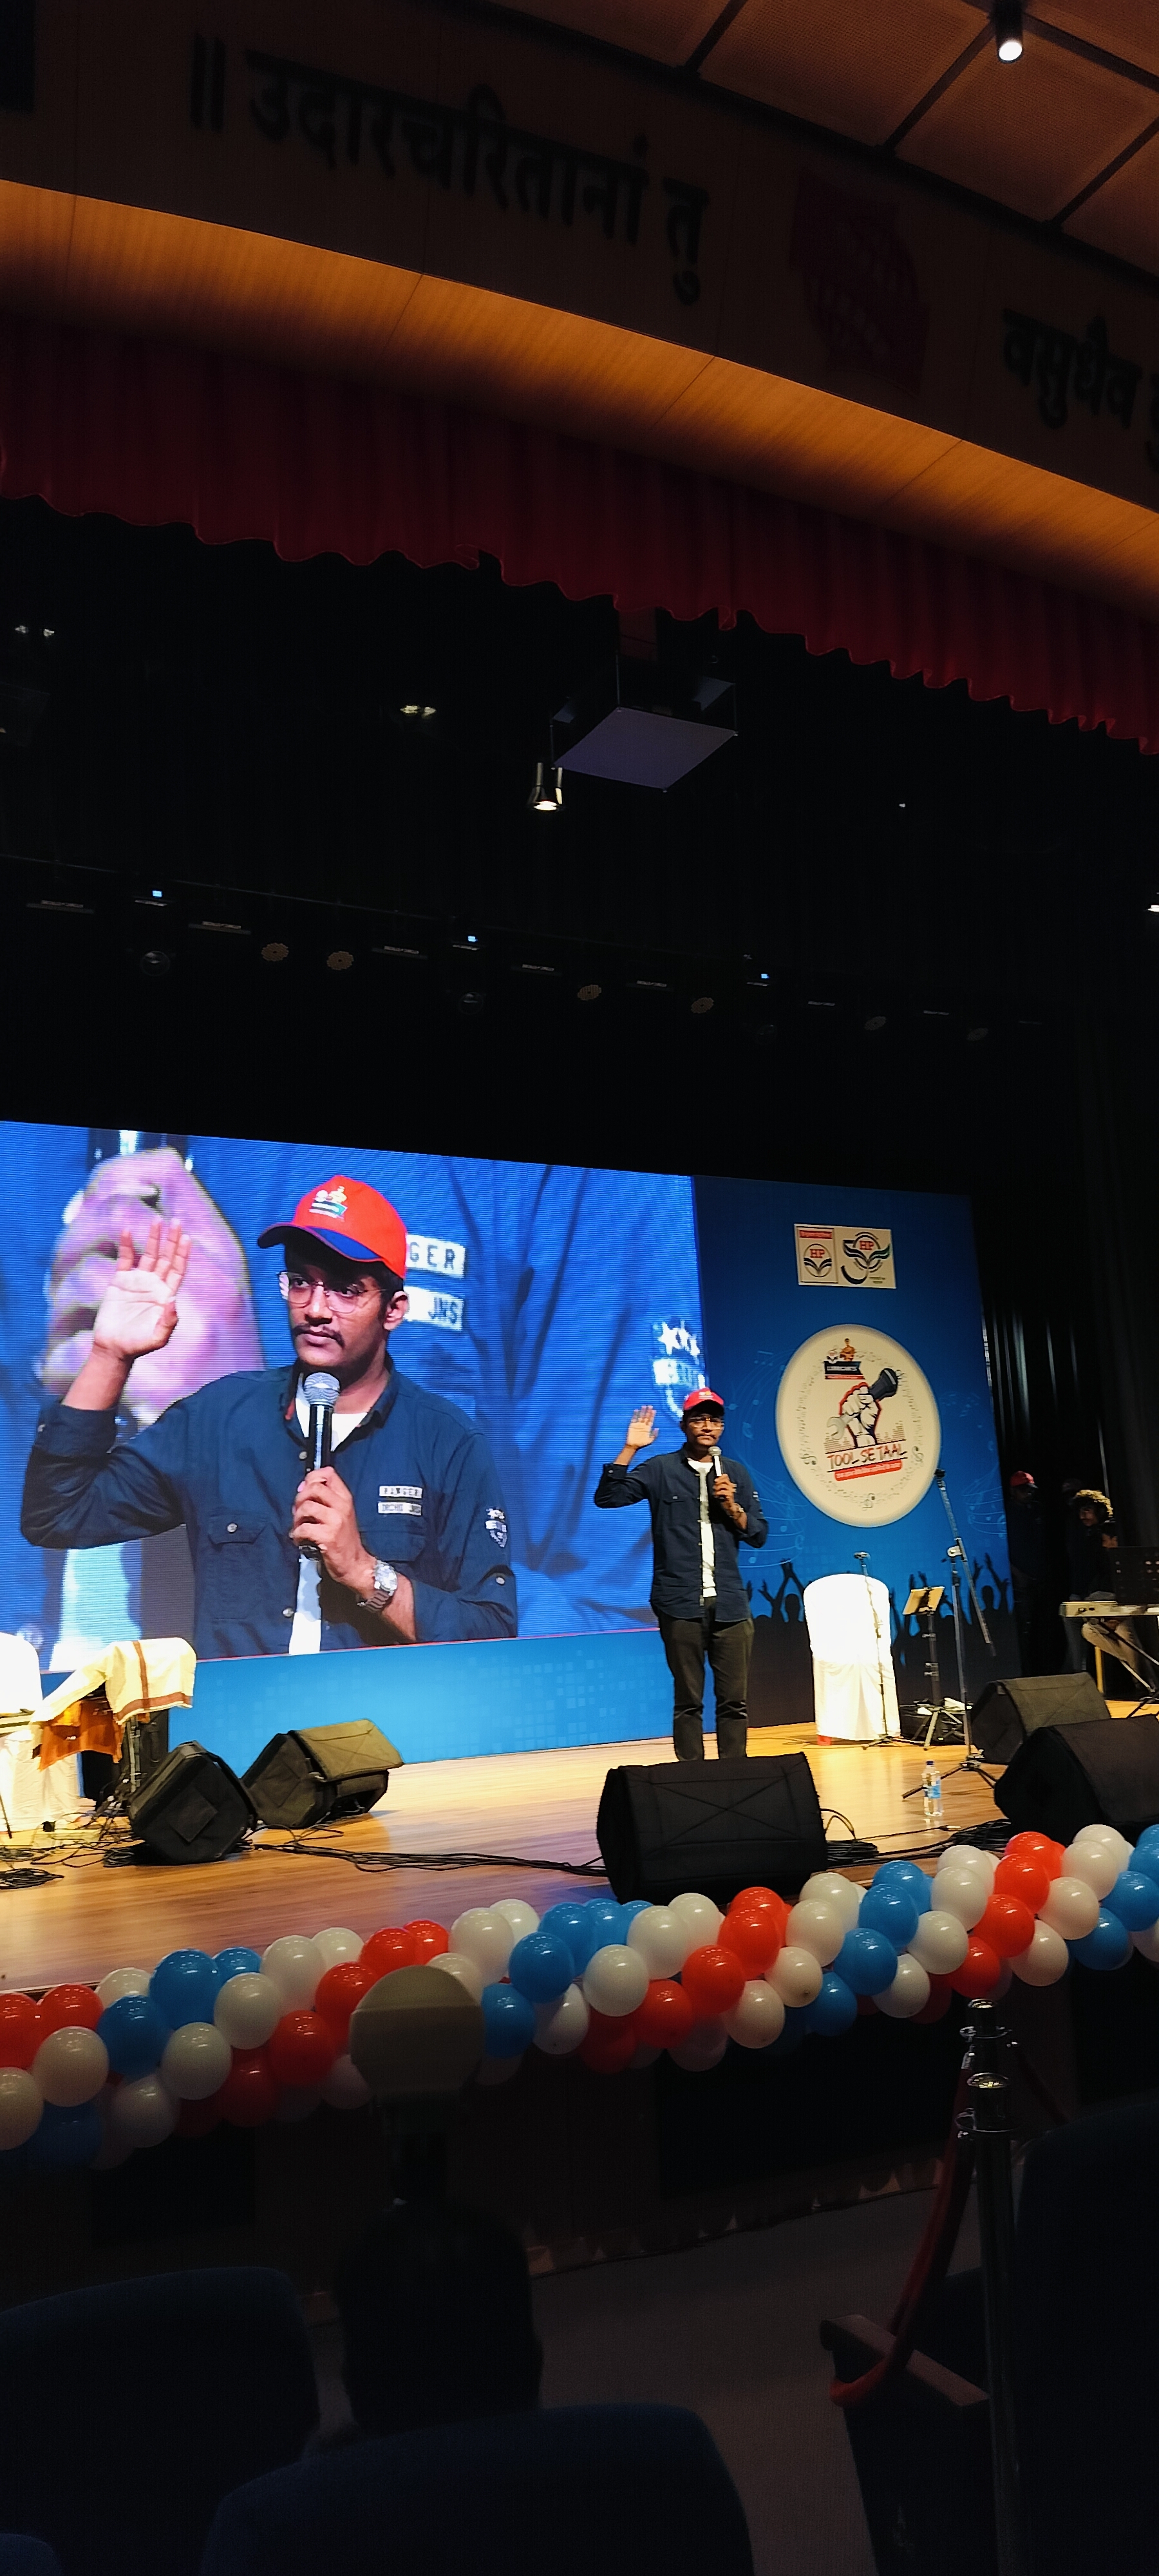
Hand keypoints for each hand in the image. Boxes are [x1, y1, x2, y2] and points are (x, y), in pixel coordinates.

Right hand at [93, 1218, 189, 1361]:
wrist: (113, 1348)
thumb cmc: (138, 1345)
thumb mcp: (158, 1337)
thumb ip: (169, 1321)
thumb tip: (174, 1300)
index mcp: (166, 1295)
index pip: (177, 1269)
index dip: (183, 1254)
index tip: (187, 1237)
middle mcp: (154, 1284)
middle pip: (166, 1257)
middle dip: (171, 1240)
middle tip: (176, 1221)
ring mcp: (137, 1281)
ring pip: (147, 1254)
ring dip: (153, 1238)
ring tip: (157, 1220)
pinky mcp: (120, 1281)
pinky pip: (124, 1259)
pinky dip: (126, 1245)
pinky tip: (127, 1230)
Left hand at [289, 1469, 416, 1638]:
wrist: (356, 1564)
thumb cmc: (346, 1541)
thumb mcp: (341, 1514)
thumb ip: (325, 1500)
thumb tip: (302, 1488)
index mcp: (345, 1499)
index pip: (328, 1474)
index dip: (312, 1478)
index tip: (305, 1489)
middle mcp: (342, 1506)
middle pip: (314, 1487)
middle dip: (300, 1498)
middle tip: (299, 1511)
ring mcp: (335, 1521)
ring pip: (306, 1506)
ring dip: (297, 1517)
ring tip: (299, 1526)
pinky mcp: (328, 1536)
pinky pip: (304, 1528)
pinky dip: (297, 1534)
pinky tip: (300, 1539)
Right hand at [624, 1405, 657, 1452]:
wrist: (633, 1446)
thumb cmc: (642, 1444)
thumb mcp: (650, 1440)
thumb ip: (654, 1435)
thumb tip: (657, 1428)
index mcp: (647, 1428)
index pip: (651, 1420)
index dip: (652, 1415)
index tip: (654, 1410)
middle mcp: (643, 1425)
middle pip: (646, 1417)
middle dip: (648, 1412)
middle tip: (650, 1406)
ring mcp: (637, 1425)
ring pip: (640, 1416)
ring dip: (642, 1411)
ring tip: (644, 1406)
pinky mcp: (632, 1425)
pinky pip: (633, 1419)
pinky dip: (635, 1414)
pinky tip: (636, 1410)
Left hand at [713, 1472, 741, 1521]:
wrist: (729, 1506)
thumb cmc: (724, 1498)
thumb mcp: (722, 1490)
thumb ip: (720, 1484)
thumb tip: (716, 1479)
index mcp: (729, 1484)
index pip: (726, 1476)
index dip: (720, 1477)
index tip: (715, 1480)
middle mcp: (731, 1486)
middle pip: (724, 1480)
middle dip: (718, 1483)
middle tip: (714, 1487)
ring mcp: (731, 1491)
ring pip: (723, 1485)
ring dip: (717, 1488)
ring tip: (715, 1492)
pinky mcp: (730, 1495)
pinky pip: (723, 1491)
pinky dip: (718, 1493)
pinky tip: (717, 1495)